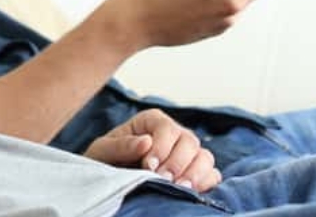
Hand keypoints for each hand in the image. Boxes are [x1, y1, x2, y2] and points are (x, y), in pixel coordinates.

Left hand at [83, 109, 221, 192]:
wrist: (110, 179)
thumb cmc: (106, 160)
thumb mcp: (103, 150)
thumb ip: (121, 145)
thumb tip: (146, 142)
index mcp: (152, 121)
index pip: (168, 128)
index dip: (162, 147)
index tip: (148, 166)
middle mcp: (174, 134)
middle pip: (190, 142)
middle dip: (177, 163)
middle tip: (163, 180)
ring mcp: (187, 154)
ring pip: (205, 158)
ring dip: (194, 174)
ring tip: (178, 188)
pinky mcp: (196, 173)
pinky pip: (212, 175)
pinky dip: (206, 184)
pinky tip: (190, 193)